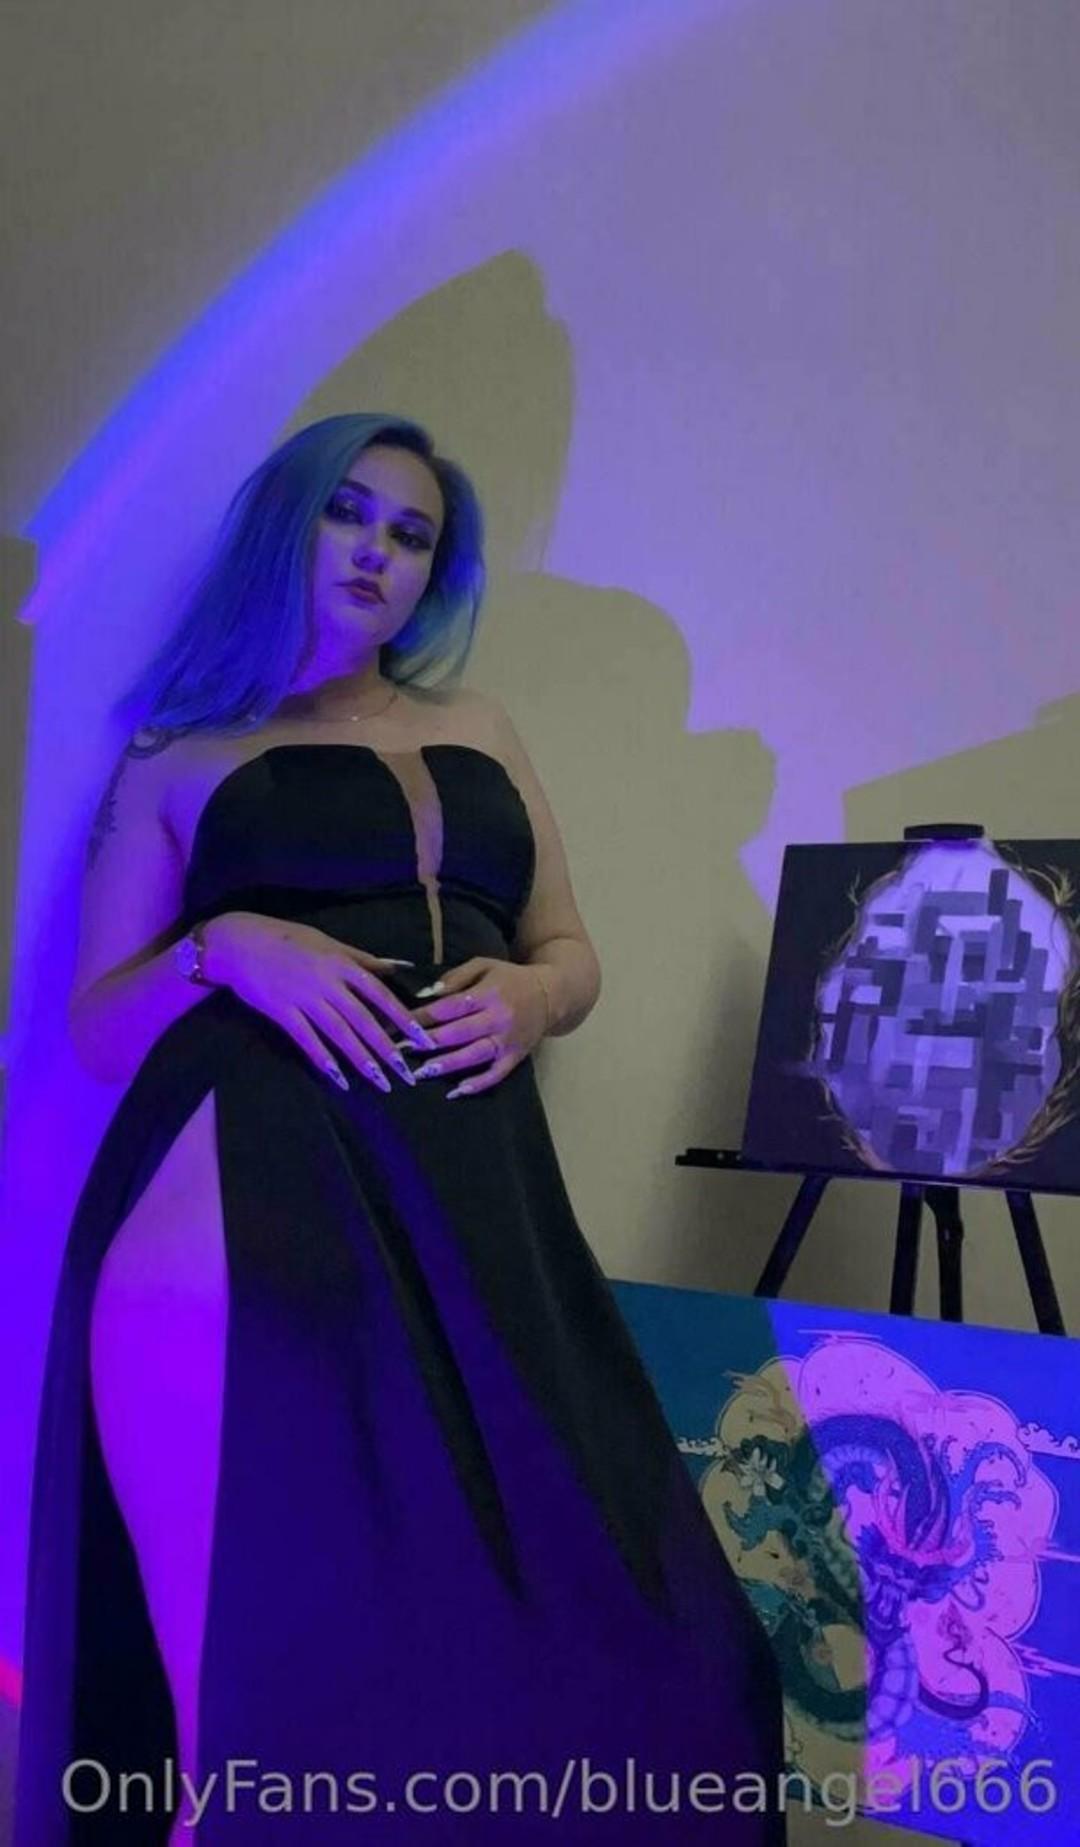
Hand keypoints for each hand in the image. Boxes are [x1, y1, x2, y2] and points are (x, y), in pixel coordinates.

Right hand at [201, 911, 438, 1092]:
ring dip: (361, 1060)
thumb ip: (363, 959)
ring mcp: (303, 998)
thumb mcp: (329, 942)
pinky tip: (339, 1079)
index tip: (422, 1039)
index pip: (380, 994)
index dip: (403, 1018)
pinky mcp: (281, 1012)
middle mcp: (327, 982)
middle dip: (387, 1049)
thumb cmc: (288, 939)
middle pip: (363, 1020)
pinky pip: (306, 1040)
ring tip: (380, 1083)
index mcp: (342, 964)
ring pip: (339, 1033)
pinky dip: (323, 1060)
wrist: (240, 942)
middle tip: (407, 1074)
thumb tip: (400, 967)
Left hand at [404, 956, 549, 1097]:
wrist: (550, 995)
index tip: (399, 1025)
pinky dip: (477, 1084)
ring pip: (474, 1055)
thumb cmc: (509, 979)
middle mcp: (498, 1018)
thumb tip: (426, 994)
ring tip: (421, 1072)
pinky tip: (456, 1091)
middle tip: (400, 1051)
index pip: (449, 1007)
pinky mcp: (515, 1057)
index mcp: (488, 994)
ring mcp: (508, 1041)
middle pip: (458, 1033)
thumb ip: (455, 977)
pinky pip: (496, 1074)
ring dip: (447, 1064)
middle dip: (427, 1043)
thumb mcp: (483, 965)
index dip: (422, 1017)